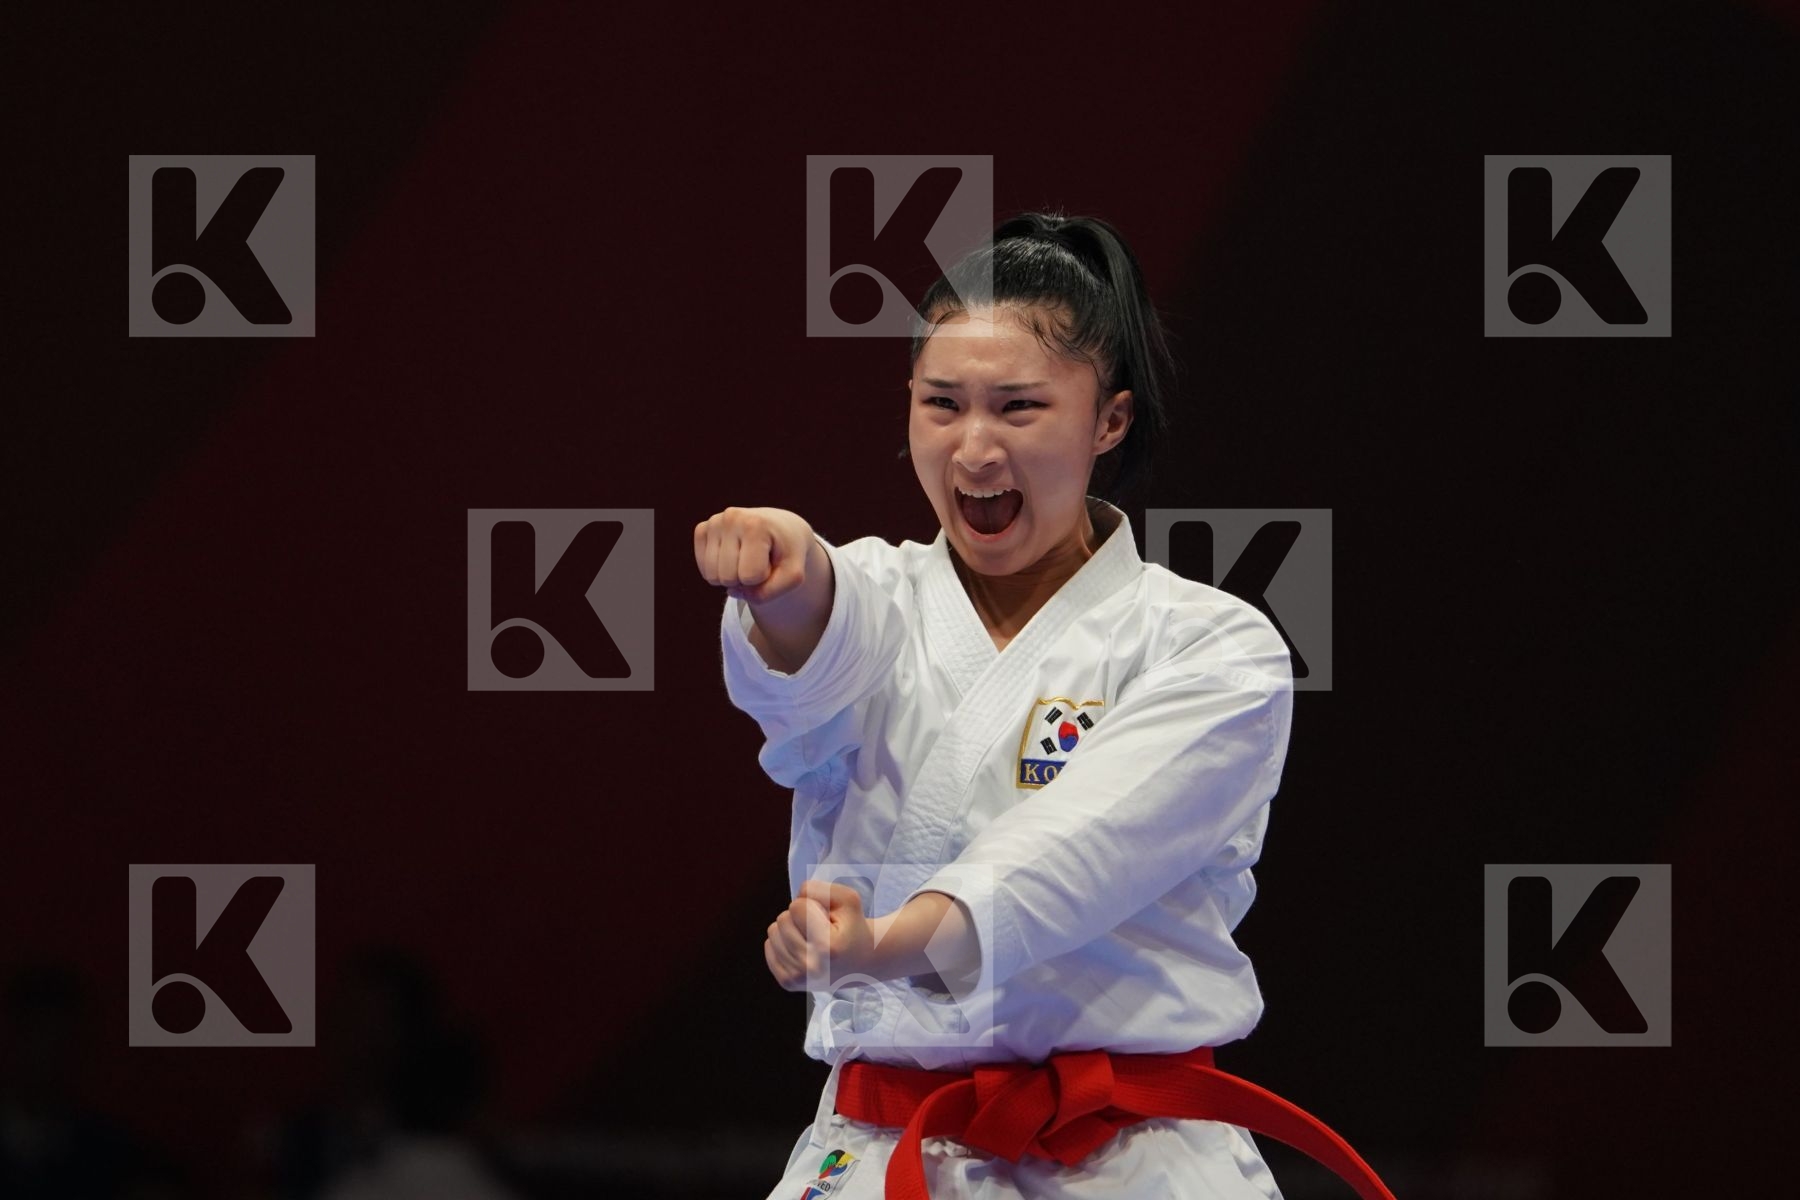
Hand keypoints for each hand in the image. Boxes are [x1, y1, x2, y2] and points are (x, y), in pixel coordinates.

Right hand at [694, 506, 816, 605]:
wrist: (780, 528)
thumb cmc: (787, 552)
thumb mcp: (792, 576)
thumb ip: (769, 593)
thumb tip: (731, 591)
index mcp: (755, 525)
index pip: (751, 576)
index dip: (764, 576)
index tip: (772, 559)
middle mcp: (731, 518)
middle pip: (728, 578)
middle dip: (745, 579)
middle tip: (759, 560)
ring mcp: (714, 522)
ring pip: (712, 577)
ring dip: (732, 577)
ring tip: (747, 557)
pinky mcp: (702, 529)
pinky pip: (704, 569)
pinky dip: (719, 571)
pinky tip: (733, 556)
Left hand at [764, 880, 874, 991]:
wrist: (862, 962)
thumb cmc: (853, 927)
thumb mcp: (848, 898)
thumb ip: (820, 889)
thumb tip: (797, 897)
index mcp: (827, 947)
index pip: (796, 906)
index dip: (812, 906)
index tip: (828, 919)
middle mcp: (810, 967)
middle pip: (783, 919)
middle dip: (801, 917)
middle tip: (822, 930)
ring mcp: (797, 978)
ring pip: (773, 932)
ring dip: (791, 929)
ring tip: (813, 939)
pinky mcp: (788, 983)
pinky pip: (769, 946)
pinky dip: (784, 942)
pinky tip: (804, 949)